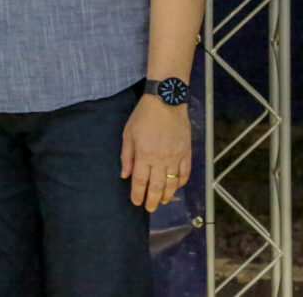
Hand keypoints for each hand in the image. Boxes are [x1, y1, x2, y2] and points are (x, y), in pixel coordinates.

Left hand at [120, 93, 191, 210]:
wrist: (166, 102)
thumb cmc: (143, 116)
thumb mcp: (128, 134)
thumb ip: (127, 156)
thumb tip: (125, 175)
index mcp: (144, 154)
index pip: (140, 180)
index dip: (138, 194)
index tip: (136, 202)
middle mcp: (161, 158)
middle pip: (157, 185)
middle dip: (153, 199)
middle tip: (150, 208)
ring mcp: (176, 156)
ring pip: (173, 182)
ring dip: (168, 195)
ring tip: (163, 202)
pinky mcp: (187, 152)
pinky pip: (185, 172)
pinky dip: (181, 182)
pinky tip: (177, 187)